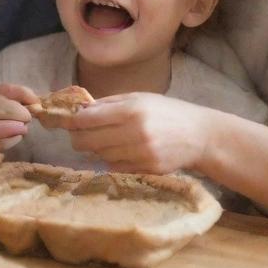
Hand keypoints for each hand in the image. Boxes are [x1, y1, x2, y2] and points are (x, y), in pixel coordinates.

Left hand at [59, 92, 210, 172]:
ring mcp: (141, 154)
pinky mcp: (146, 170)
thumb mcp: (139, 98)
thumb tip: (80, 110)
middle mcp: (134, 133)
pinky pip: (115, 167)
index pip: (89, 119)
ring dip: (95, 148)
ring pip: (100, 155)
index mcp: (131, 110)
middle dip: (77, 137)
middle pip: (88, 141)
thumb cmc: (167, 112)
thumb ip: (109, 104)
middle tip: (78, 134)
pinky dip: (111, 160)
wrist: (200, 136)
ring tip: (103, 140)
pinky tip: (118, 151)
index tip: (67, 121)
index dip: (73, 121)